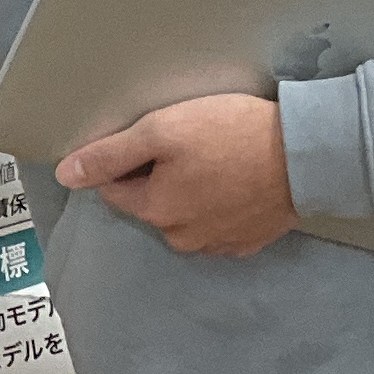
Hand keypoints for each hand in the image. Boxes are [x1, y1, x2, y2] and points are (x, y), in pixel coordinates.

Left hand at [57, 93, 294, 255]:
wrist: (306, 155)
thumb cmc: (232, 135)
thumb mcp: (162, 130)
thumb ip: (111, 154)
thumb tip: (67, 174)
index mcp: (156, 211)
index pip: (115, 187)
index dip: (126, 158)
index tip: (154, 136)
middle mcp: (182, 238)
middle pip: (152, 202)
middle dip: (160, 175)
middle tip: (190, 142)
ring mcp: (219, 244)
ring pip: (186, 214)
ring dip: (192, 190)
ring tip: (218, 157)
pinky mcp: (250, 241)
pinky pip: (220, 221)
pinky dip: (222, 203)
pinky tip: (239, 177)